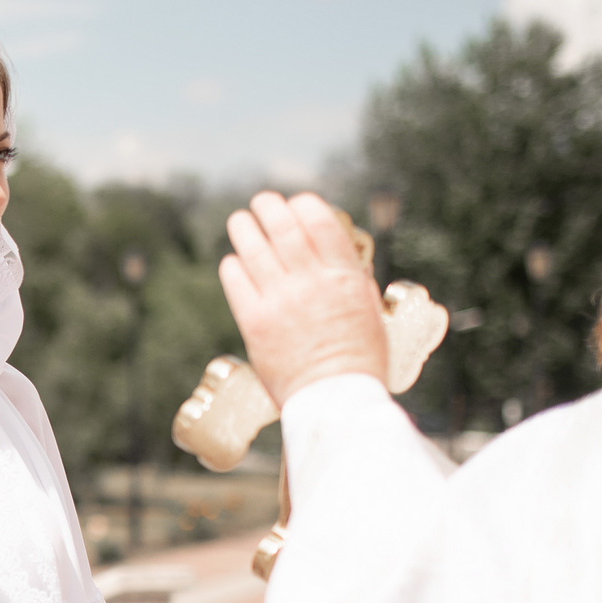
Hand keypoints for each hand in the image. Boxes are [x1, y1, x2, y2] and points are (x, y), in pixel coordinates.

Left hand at [218, 192, 387, 406]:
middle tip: (261, 202)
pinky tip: (233, 261)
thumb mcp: (368, 311)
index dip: (304, 206)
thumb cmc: (358, 361)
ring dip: (244, 228)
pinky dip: (233, 265)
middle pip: (283, 228)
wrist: (334, 400)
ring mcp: (281, 301)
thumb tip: (334, 256)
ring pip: (254, 248)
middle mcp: (312, 282)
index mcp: (345, 278)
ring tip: (240, 220)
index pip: (321, 223)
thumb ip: (350, 281)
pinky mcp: (255, 322)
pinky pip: (236, 280)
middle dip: (269, 207)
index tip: (296, 203)